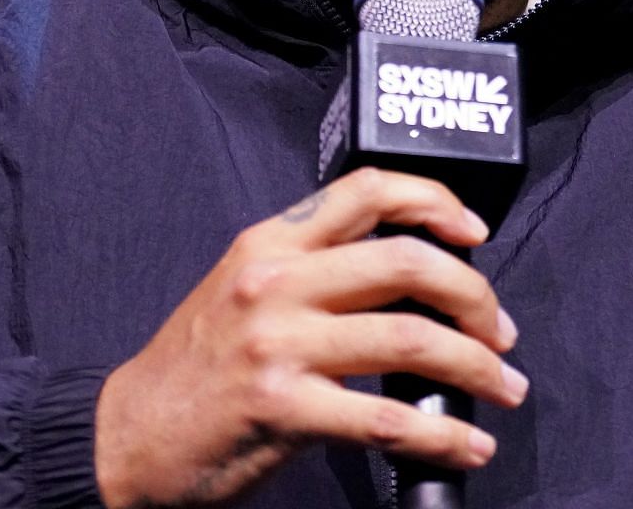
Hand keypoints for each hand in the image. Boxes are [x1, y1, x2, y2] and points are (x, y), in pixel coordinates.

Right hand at [93, 166, 525, 506]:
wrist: (129, 437)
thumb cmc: (195, 371)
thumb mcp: (245, 291)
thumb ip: (314, 273)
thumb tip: (413, 281)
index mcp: (269, 243)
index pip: (366, 190)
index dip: (435, 202)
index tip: (476, 232)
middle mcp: (275, 280)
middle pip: (407, 262)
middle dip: (475, 298)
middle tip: (501, 332)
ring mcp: (278, 343)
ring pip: (409, 337)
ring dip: (476, 366)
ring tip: (504, 386)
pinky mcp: (282, 407)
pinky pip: (387, 416)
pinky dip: (443, 432)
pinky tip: (467, 442)